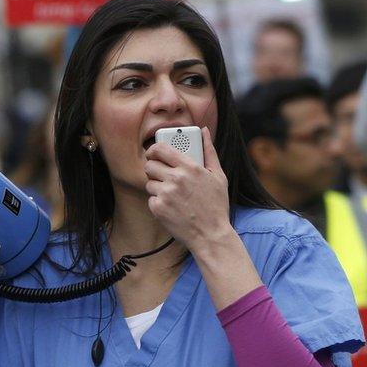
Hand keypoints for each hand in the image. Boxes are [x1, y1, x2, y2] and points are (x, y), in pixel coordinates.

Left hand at [144, 126, 233, 252]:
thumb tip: (204, 131)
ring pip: (149, 183)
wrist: (211, 235)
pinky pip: (151, 198)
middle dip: (154, 169)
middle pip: (149, 165)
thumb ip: (209, 151)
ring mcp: (165, 194)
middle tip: (163, 175)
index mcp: (190, 167)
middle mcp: (176, 179)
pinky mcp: (158, 208)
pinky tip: (172, 207)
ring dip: (157, 187)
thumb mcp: (218, 175)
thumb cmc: (216, 204)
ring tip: (173, 195)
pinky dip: (158, 202)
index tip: (154, 153)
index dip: (154, 149)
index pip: (161, 149)